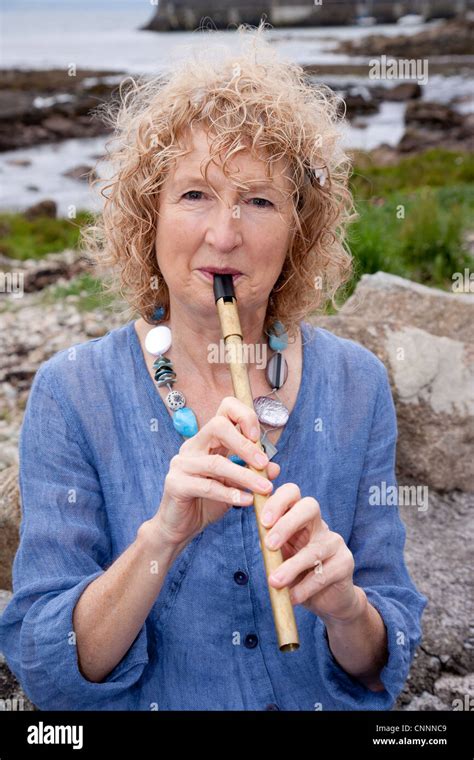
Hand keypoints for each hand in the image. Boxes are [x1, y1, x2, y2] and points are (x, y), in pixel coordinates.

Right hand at [152, 397, 280, 549]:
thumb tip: (274, 467)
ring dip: (245, 475)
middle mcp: (192, 446)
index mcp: (207, 440)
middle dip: (245, 445)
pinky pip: (207, 486)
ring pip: (216, 462)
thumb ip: (252, 473)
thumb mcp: (235, 485)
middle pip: (218, 426)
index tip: (258, 438)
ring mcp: (181, 463)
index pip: (224, 409)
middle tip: (263, 464)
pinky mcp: (175, 484)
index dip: (244, 416)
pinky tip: (246, 501)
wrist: (180, 527)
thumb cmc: (206, 502)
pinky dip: (230, 494)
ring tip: (264, 488)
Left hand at [261, 484, 362, 623]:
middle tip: (269, 545)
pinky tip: (293, 597)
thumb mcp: (280, 557)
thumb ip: (271, 546)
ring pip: (314, 548)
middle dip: (287, 523)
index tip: (263, 522)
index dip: (277, 501)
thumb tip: (261, 539)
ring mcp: (334, 542)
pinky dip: (304, 588)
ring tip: (274, 581)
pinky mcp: (345, 563)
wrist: (327, 599)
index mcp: (299, 517)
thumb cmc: (298, 573)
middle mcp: (319, 524)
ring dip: (291, 566)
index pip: (292, 492)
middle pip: (309, 506)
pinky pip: (322, 574)